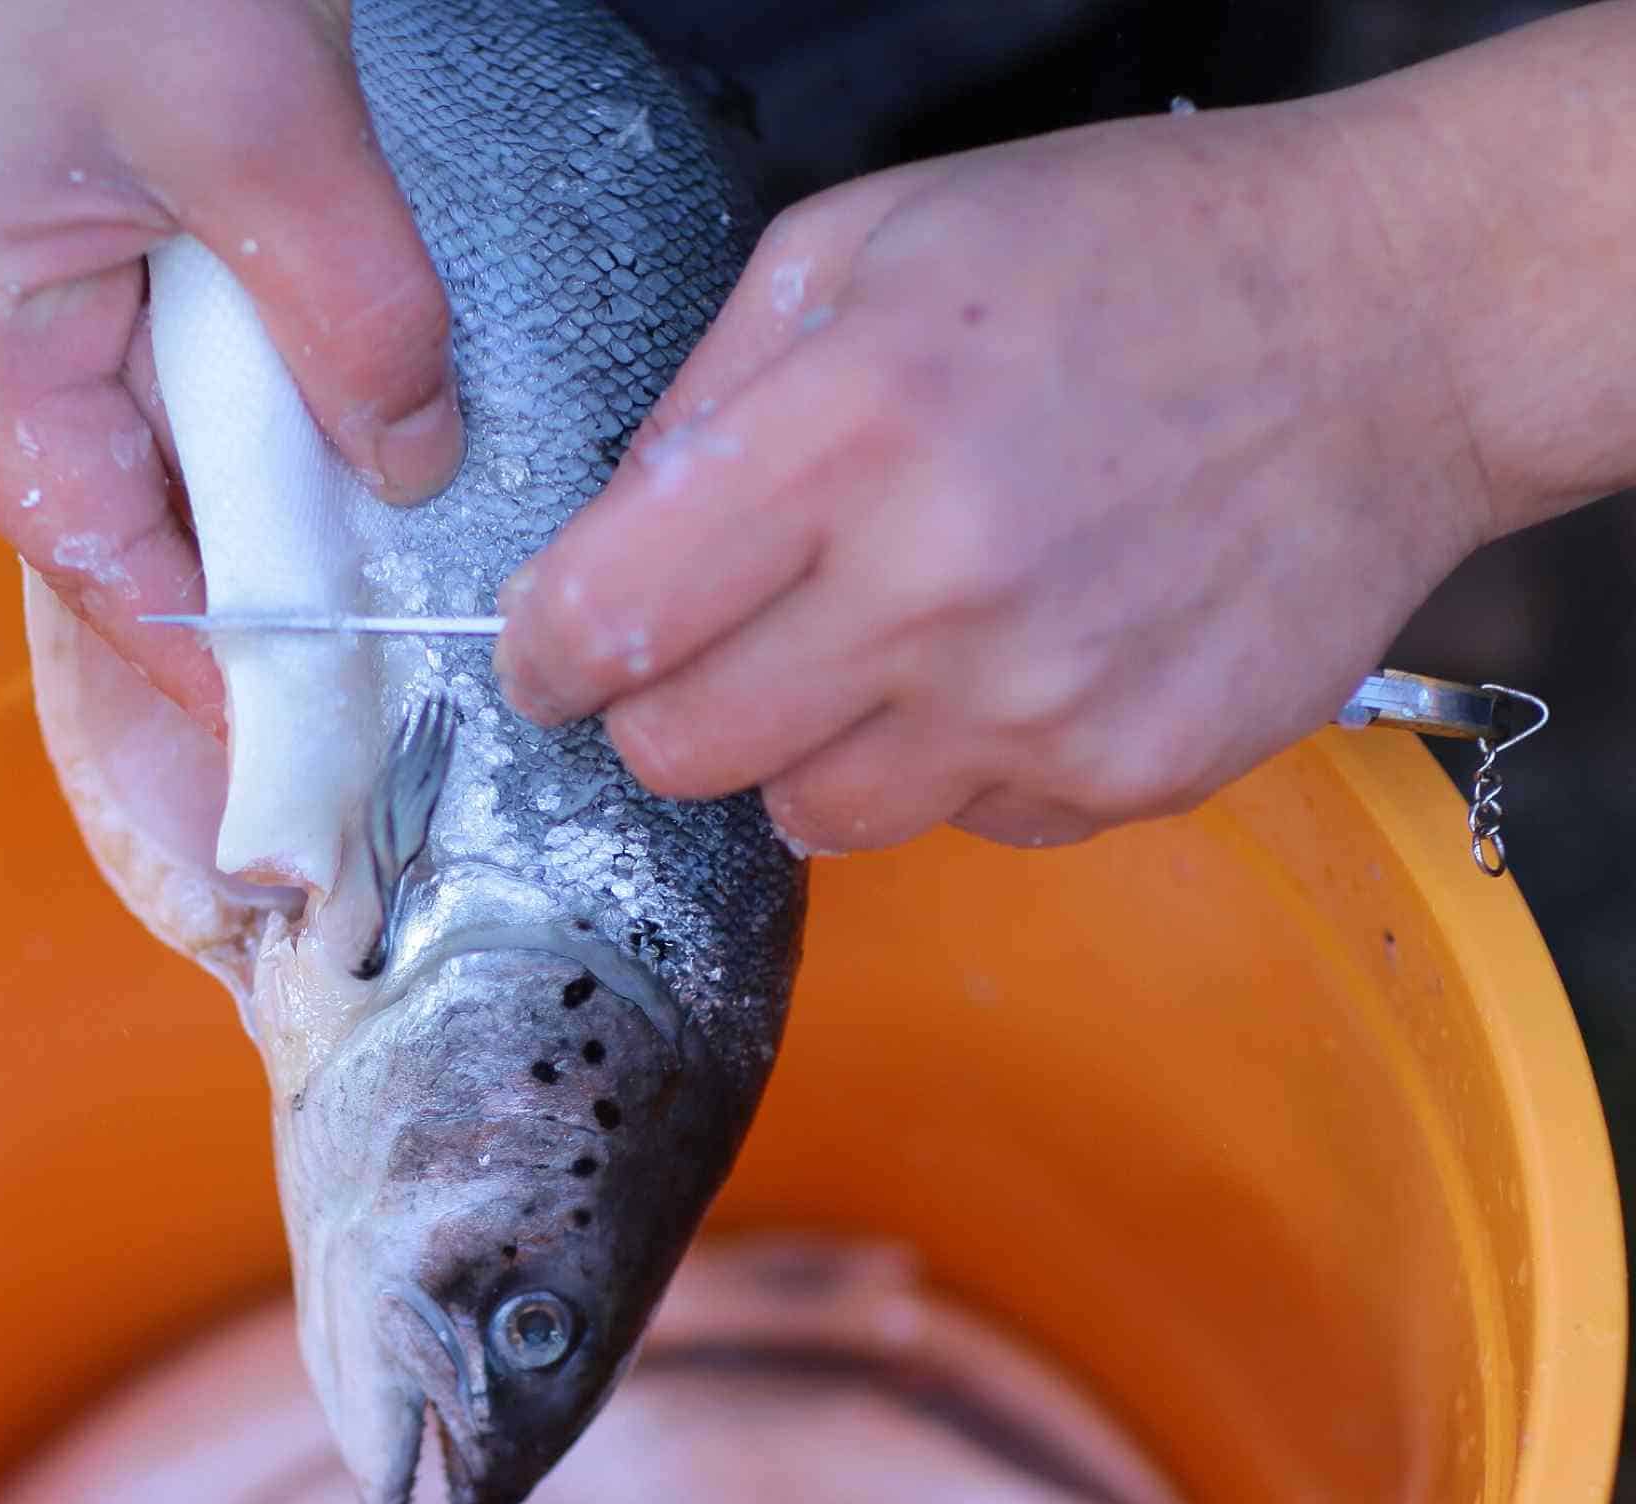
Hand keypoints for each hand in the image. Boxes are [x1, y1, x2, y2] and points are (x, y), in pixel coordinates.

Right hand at [0, 0, 461, 723]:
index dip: (211, 666)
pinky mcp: (101, 237)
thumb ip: (351, 323)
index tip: (310, 750)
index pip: (101, 559)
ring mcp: (36, 281)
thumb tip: (413, 468)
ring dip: (280, 506)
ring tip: (384, 595)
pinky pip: (197, 371)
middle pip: (136, 518)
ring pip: (174, 449)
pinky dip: (280, 416)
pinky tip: (359, 456)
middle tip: (380, 687)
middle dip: (260, 596)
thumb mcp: (261, 134)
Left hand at [492, 99, 1491, 852]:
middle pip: (685, 755)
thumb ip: (709, 395)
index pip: (607, 624)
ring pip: (809, 818)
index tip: (550, 658)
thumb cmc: (1126, 262)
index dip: (545, 656)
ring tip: (887, 642)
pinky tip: (1015, 660)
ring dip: (807, 747)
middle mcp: (938, 587)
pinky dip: (950, 763)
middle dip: (663, 710)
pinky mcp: (1123, 778)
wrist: (1395, 330)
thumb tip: (606, 548)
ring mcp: (1039, 703)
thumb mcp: (873, 240)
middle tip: (712, 648)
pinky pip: (957, 826)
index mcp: (852, 427)